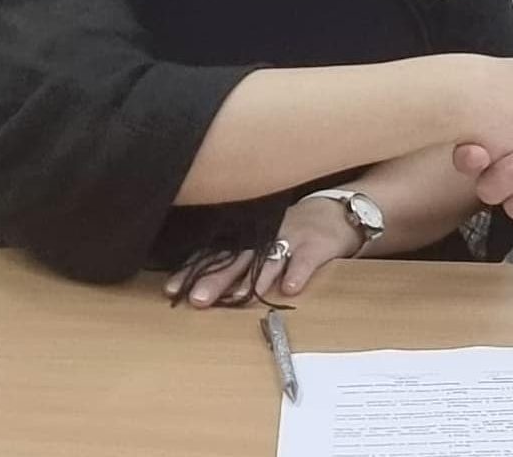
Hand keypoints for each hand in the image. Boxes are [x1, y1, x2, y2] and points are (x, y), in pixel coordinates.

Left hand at [161, 198, 360, 307]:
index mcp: (250, 238)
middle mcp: (266, 237)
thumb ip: (239, 257)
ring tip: (235, 299)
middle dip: (215, 280)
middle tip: (196, 300)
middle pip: (236, 260)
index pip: (216, 253)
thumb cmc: (296, 231)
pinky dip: (297, 273)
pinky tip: (288, 290)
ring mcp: (292, 239)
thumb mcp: (265, 238)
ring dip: (252, 280)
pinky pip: (306, 260)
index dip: (192, 270)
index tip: (171, 288)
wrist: (340, 212)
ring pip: (268, 260)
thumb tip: (200, 281)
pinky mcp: (318, 246)